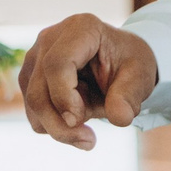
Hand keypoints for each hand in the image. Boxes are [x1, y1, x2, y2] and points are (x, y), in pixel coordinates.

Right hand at [20, 14, 157, 150]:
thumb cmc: (130, 64)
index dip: (64, 97)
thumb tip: (119, 118)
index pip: (57, 64)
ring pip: (32, 103)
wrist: (120, 61)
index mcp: (80, 28)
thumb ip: (129, 97)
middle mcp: (50, 39)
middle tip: (90, 141)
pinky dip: (53, 125)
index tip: (81, 121)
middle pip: (39, 90)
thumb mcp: (140, 77)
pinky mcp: (31, 76)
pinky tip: (77, 121)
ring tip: (89, 133)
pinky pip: (33, 110)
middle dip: (60, 124)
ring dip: (58, 128)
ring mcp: (36, 57)